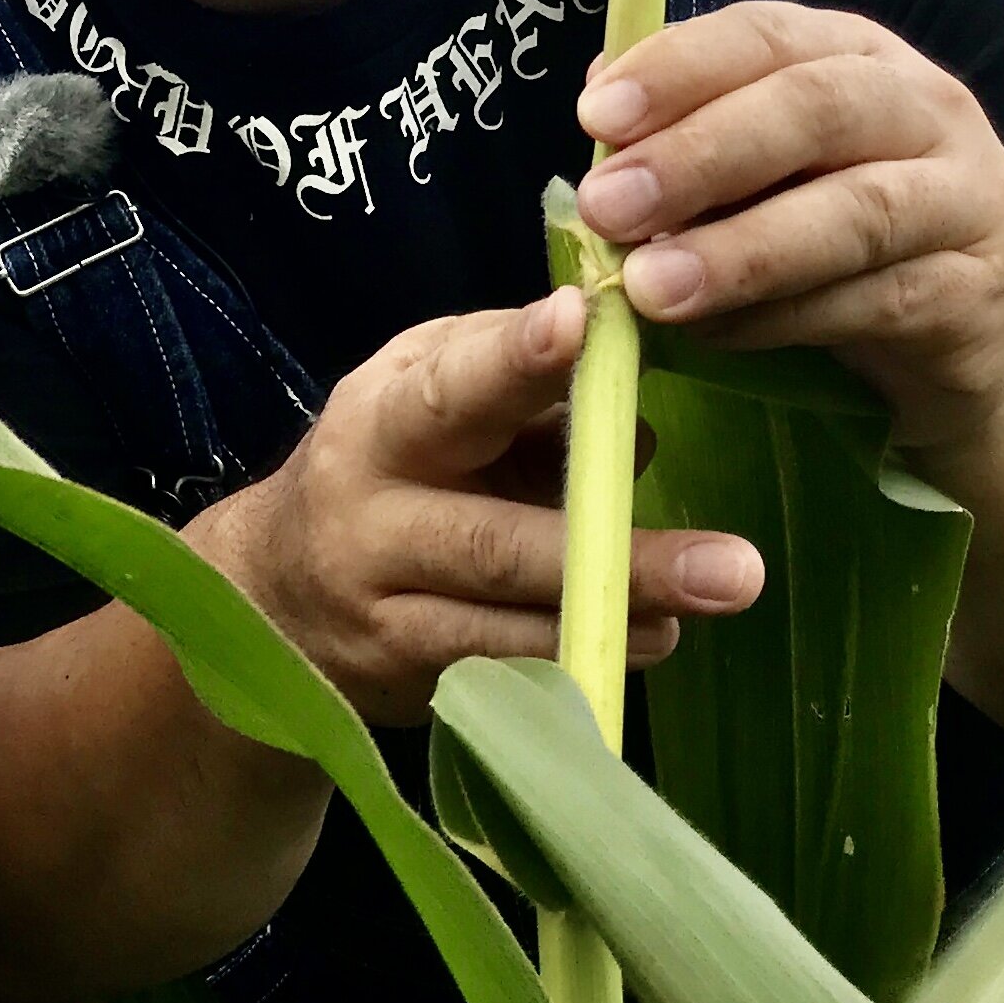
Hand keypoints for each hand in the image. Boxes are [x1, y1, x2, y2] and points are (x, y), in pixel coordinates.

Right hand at [206, 290, 765, 724]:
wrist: (267, 594)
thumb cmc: (385, 470)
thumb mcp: (424, 399)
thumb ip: (516, 392)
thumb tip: (633, 419)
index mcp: (381, 422)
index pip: (451, 386)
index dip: (514, 358)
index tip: (581, 322)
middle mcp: (369, 518)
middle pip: (494, 539)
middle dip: (616, 552)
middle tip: (736, 565)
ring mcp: (382, 610)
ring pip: (505, 621)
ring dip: (615, 617)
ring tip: (704, 603)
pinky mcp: (404, 680)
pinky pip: (503, 674)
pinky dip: (581, 661)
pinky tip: (643, 643)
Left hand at [574, 2, 1003, 452]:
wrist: (961, 327)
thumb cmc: (832, 226)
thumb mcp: (762, 168)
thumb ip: (688, 131)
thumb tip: (596, 102)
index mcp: (857, 54)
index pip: (767, 34)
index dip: (679, 69)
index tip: (595, 116)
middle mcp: (925, 106)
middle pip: (816, 109)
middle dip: (700, 155)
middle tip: (606, 205)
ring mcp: (967, 197)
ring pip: (855, 213)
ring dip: (739, 251)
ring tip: (648, 287)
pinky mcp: (977, 291)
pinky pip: (874, 302)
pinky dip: (782, 318)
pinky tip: (712, 333)